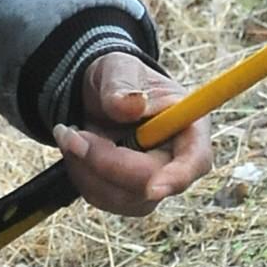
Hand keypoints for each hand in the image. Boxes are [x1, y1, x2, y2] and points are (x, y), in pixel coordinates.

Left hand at [56, 51, 213, 218]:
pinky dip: (80, 174)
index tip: (155, 189)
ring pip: (122, 197)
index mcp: (190, 126)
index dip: (178, 177)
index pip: (196, 160)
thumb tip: (131, 105)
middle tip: (71, 134)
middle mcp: (177, 161)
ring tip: (70, 133)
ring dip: (86, 168)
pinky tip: (75, 148)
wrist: (98, 93)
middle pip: (150, 184)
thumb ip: (123, 84)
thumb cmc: (118, 77)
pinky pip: (103, 198)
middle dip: (105, 162)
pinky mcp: (130, 195)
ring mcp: (154, 182)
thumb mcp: (118, 68)